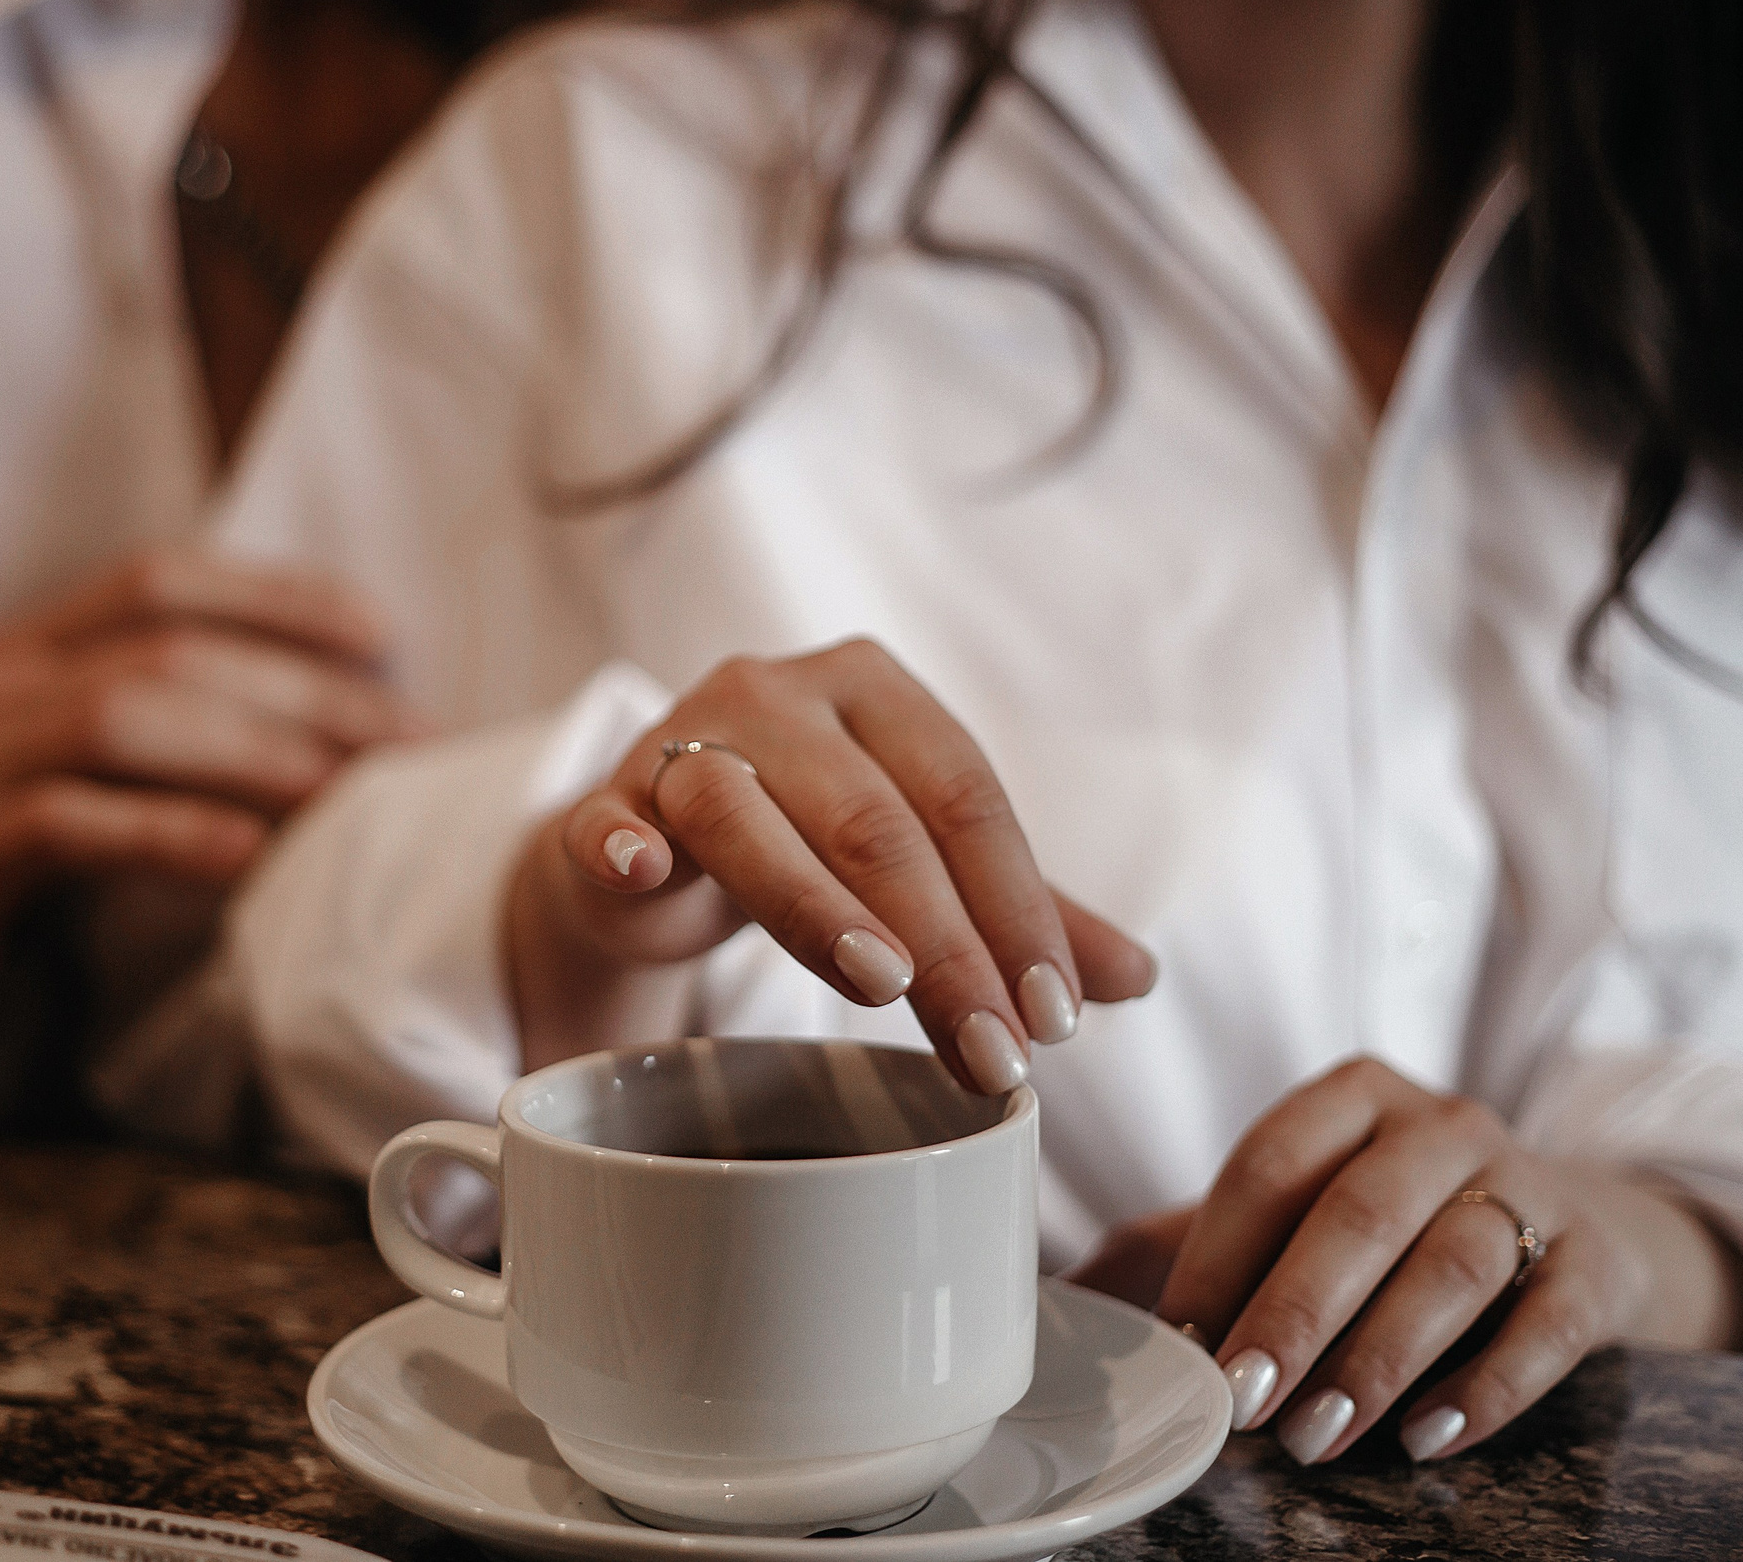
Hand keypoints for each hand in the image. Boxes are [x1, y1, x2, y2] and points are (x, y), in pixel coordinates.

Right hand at [0, 544, 415, 1079]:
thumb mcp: (67, 779)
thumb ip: (162, 743)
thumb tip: (324, 745)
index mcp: (26, 653)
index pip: (158, 581)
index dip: (272, 592)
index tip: (377, 631)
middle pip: (168, 655)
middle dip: (302, 692)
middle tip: (405, 744)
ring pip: (122, 721)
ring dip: (251, 755)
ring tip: (345, 797)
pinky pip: (66, 825)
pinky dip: (166, 834)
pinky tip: (247, 860)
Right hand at [504, 639, 1157, 1090]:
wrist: (648, 845)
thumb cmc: (800, 841)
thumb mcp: (915, 868)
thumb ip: (1016, 914)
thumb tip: (1138, 981)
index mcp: (875, 691)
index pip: (965, 796)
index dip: (1016, 906)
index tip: (1054, 1019)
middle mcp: (780, 694)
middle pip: (874, 819)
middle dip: (943, 946)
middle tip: (990, 1052)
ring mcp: (682, 739)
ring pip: (747, 813)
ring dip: (811, 903)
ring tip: (877, 983)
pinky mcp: (605, 803)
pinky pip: (610, 820)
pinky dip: (625, 845)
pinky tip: (644, 875)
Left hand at [1138, 1057, 1742, 1465]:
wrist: (1569, 1227)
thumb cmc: (1393, 1226)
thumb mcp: (1292, 1216)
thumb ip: (1183, 1245)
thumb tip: (1063, 1293)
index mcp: (1353, 1096)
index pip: (1272, 1162)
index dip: (1219, 1254)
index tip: (1178, 1342)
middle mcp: (1444, 1124)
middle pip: (1360, 1212)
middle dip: (1294, 1313)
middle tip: (1244, 1401)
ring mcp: (1530, 1183)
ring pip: (1452, 1262)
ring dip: (1379, 1356)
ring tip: (1318, 1435)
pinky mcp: (1598, 1258)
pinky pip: (1548, 1319)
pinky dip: (1489, 1383)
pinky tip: (1428, 1436)